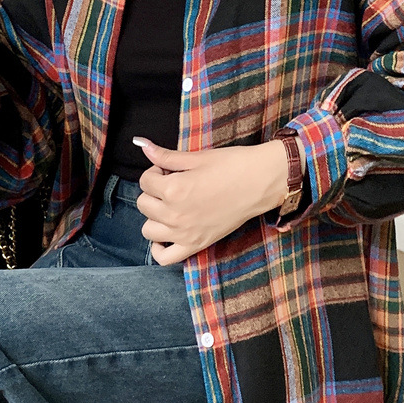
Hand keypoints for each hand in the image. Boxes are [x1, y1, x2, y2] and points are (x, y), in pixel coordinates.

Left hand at [133, 136, 300, 265]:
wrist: (261, 182)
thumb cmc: (232, 165)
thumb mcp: (196, 157)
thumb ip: (165, 155)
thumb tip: (142, 144)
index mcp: (174, 190)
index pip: (145, 181)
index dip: (155, 171)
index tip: (169, 169)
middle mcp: (175, 215)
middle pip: (143, 204)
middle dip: (153, 191)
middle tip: (172, 184)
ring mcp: (185, 233)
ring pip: (148, 230)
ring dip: (154, 216)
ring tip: (170, 205)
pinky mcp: (197, 245)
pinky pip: (165, 257)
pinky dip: (159, 248)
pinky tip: (165, 234)